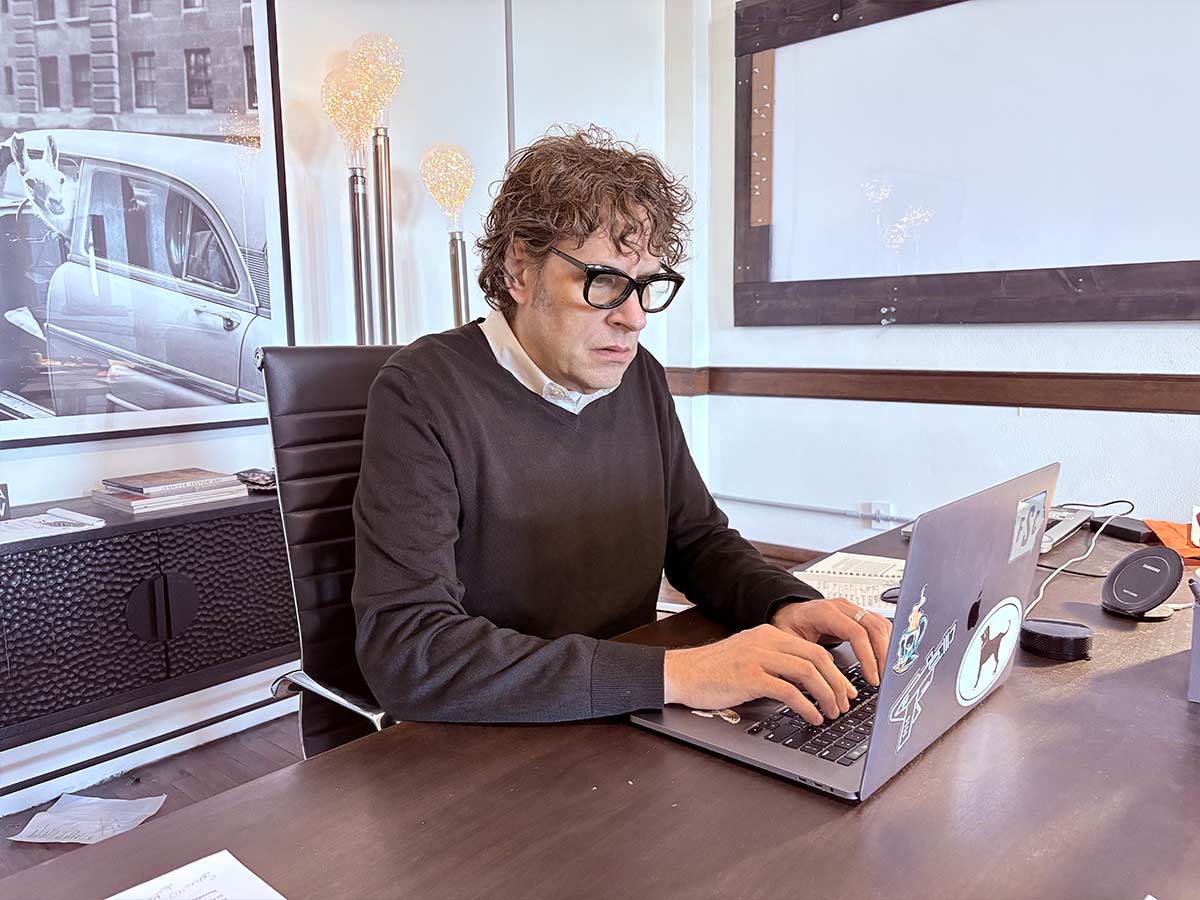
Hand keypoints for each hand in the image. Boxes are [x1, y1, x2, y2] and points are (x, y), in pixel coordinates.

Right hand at [663, 624, 856, 724]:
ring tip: (832, 712)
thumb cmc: (713, 670)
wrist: (682, 673)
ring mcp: (758, 658)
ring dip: (826, 695)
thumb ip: (775, 663)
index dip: (836, 671)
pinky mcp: (750, 677)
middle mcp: (766, 642)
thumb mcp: (749, 657)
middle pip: (817, 658)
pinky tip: (812, 717)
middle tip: (846, 703)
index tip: (845, 689)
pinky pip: (789, 691)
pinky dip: (807, 706)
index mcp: (768, 634)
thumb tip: (806, 682)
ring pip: (807, 672)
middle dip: (838, 683)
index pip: (813, 649)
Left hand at [770, 598, 892, 686]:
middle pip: (874, 627)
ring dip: (888, 650)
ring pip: (881, 624)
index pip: (856, 633)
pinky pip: (880, 626)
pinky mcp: (859, 615)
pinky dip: (886, 643)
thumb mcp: (791, 644)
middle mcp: (842, 607)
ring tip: (887, 673)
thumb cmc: (789, 626)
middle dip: (883, 655)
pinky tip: (886, 660)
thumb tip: (832, 685)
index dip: (867, 657)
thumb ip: (811, 661)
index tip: (872, 678)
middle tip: (885, 679)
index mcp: (825, 612)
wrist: (788, 613)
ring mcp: (852, 609)